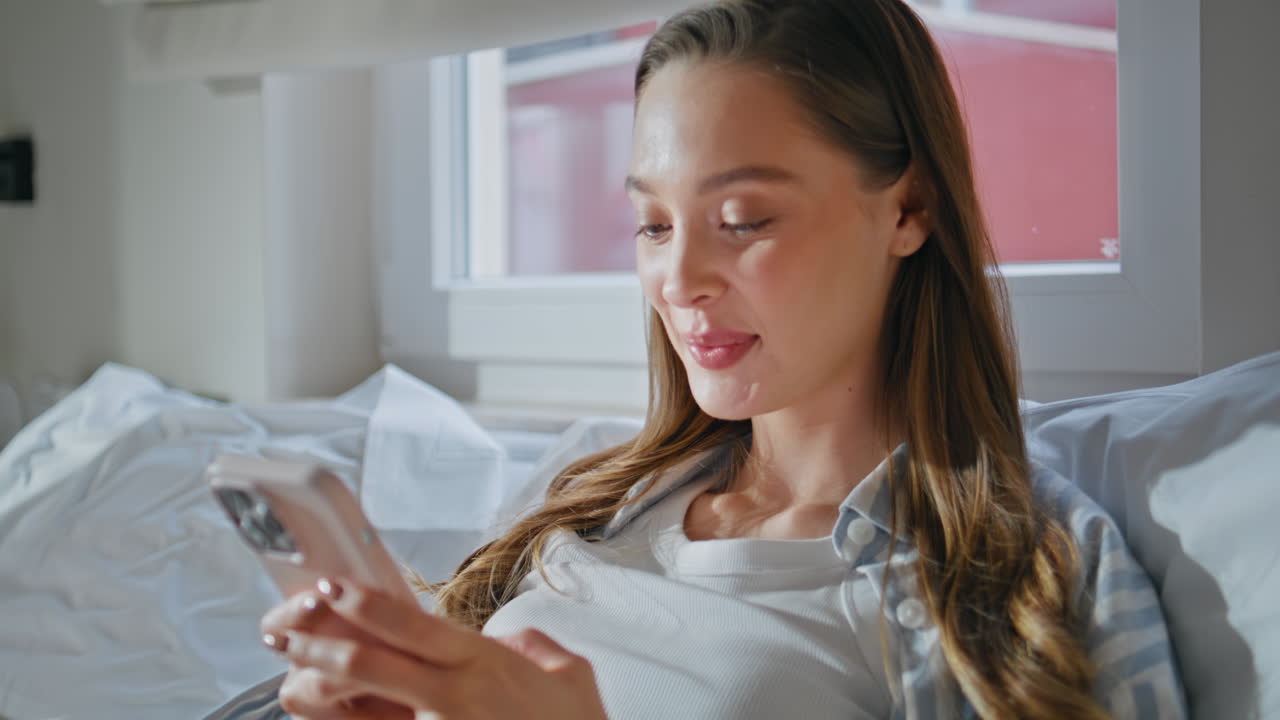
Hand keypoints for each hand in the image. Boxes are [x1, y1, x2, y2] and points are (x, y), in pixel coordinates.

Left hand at [260, 578, 608, 719]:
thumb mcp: (572, 676)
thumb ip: (534, 648)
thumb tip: (513, 643)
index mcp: (484, 665)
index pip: (412, 625)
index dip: (365, 603)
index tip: (330, 586)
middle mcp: (455, 698)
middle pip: (371, 665)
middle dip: (320, 644)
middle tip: (286, 631)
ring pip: (365, 708)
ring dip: (323, 691)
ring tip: (296, 677)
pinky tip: (334, 710)